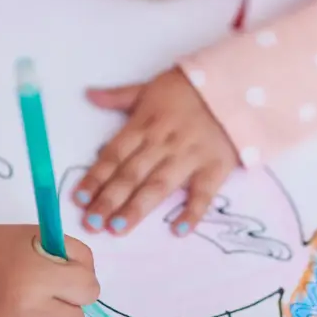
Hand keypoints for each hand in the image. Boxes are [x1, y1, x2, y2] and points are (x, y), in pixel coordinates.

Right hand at [0, 223, 99, 316]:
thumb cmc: (1, 247)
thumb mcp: (42, 237)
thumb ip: (76, 255)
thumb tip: (90, 283)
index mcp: (39, 275)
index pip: (89, 290)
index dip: (82, 282)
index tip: (69, 277)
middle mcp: (27, 307)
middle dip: (69, 304)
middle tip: (50, 292)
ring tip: (34, 306)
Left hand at [77, 68, 238, 236]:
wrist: (237, 86)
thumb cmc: (190, 88)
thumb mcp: (151, 87)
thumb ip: (120, 96)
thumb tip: (89, 95)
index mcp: (145, 124)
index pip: (115, 154)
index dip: (96, 176)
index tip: (78, 198)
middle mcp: (163, 143)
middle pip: (132, 173)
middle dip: (109, 199)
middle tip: (91, 223)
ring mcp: (190, 156)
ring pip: (159, 185)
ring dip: (137, 207)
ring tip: (117, 228)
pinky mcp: (215, 166)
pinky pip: (203, 192)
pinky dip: (193, 212)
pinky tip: (179, 230)